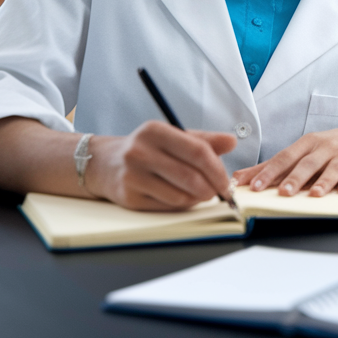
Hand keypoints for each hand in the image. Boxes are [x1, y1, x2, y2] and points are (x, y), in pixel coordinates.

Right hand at [86, 120, 236, 210]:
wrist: (106, 164)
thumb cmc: (148, 150)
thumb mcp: (174, 137)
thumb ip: (204, 140)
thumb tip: (232, 141)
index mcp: (155, 131)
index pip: (197, 151)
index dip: (218, 169)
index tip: (227, 181)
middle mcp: (140, 151)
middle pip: (190, 176)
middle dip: (211, 188)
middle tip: (219, 192)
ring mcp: (132, 175)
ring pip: (180, 195)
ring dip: (197, 198)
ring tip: (199, 193)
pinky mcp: (129, 197)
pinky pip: (167, 206)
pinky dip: (182, 205)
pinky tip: (182, 197)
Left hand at [232, 121, 337, 196]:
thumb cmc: (331, 146)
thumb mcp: (304, 150)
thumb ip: (274, 165)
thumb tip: (239, 178)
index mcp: (307, 144)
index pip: (285, 158)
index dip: (269, 172)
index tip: (254, 186)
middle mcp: (325, 148)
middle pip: (308, 164)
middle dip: (295, 178)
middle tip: (283, 193)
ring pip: (333, 169)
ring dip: (323, 182)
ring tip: (314, 194)